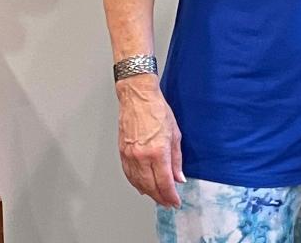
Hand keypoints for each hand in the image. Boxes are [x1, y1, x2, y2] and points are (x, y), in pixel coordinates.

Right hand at [116, 74, 184, 207]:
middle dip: (160, 197)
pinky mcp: (122, 153)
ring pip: (138, 183)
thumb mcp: (175, 133)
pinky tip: (142, 187)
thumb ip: (177, 159)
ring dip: (149, 193)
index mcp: (158, 151)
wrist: (138, 97)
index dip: (171, 195)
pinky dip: (136, 184)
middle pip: (151, 186)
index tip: (175, 202)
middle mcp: (142, 156)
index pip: (165, 182)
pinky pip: (129, 175)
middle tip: (168, 203)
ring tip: (157, 198)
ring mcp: (130, 156)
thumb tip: (179, 176)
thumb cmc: (157, 110)